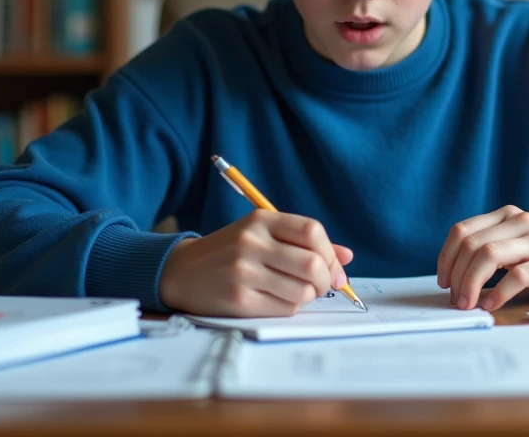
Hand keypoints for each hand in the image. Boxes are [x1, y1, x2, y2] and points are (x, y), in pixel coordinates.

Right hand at [159, 210, 353, 316]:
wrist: (182, 271)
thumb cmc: (230, 252)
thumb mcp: (262, 235)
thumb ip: (304, 242)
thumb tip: (346, 256)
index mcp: (261, 220)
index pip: (312, 231)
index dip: (331, 253)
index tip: (335, 269)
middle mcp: (252, 242)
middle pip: (312, 264)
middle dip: (326, 280)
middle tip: (321, 286)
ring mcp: (244, 272)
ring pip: (302, 291)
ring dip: (308, 296)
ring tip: (295, 292)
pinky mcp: (239, 300)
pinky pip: (285, 308)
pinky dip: (290, 307)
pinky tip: (275, 299)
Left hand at [436, 205, 528, 311]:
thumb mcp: (517, 245)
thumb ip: (491, 250)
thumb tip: (454, 276)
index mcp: (507, 216)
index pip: (462, 231)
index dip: (446, 257)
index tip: (443, 281)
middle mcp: (521, 222)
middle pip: (473, 245)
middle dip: (457, 275)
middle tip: (455, 300)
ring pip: (490, 256)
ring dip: (472, 284)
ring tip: (468, 304)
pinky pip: (519, 276)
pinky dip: (499, 292)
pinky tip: (492, 305)